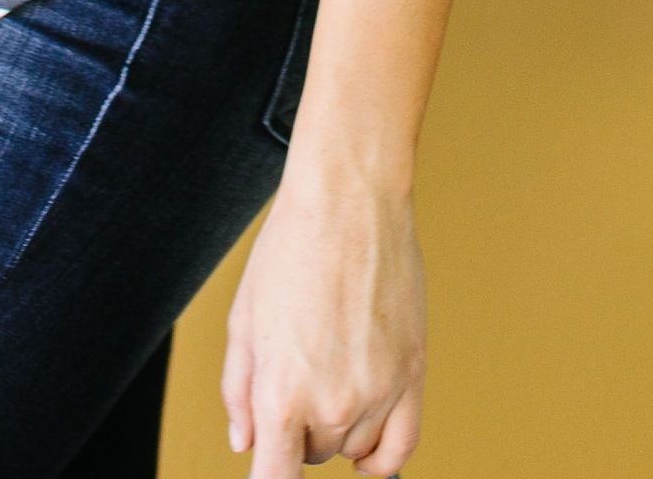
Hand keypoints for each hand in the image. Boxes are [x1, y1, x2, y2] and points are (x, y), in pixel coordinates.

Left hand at [222, 172, 424, 474]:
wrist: (348, 200)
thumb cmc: (291, 249)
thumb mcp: (244, 320)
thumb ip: (239, 392)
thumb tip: (245, 443)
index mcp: (283, 394)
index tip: (265, 473)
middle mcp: (334, 405)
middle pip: (311, 456)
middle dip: (296, 427)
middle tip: (294, 370)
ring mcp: (378, 394)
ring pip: (352, 450)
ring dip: (336, 428)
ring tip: (328, 369)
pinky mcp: (413, 375)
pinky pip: (401, 449)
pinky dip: (381, 458)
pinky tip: (366, 444)